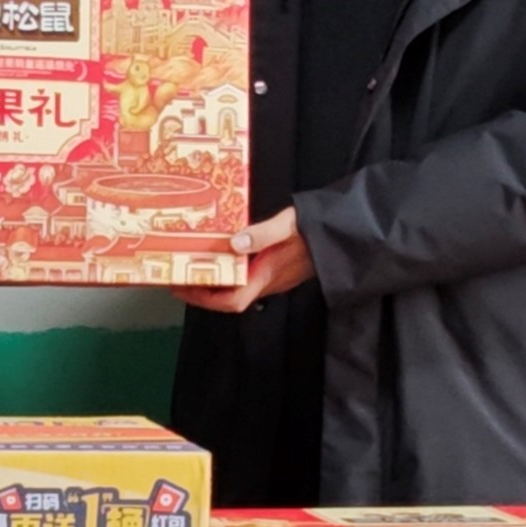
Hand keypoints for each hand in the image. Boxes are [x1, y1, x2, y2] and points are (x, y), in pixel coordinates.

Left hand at [173, 206, 314, 314]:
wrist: (345, 234)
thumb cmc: (317, 229)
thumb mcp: (289, 225)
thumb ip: (263, 234)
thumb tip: (234, 244)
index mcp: (268, 275)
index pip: (232, 301)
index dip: (204, 299)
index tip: (183, 288)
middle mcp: (270, 282)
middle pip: (230, 299)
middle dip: (202, 292)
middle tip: (179, 276)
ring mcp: (275, 278)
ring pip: (239, 289)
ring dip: (215, 283)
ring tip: (195, 266)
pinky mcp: (279, 270)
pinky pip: (248, 279)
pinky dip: (230, 273)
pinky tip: (224, 257)